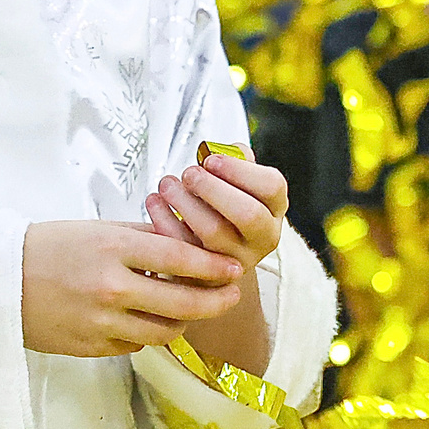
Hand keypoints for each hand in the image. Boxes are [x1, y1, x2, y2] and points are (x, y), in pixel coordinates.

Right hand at [19, 221, 242, 358]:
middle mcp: (111, 288)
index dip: (214, 267)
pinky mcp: (92, 347)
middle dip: (215, 301)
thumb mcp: (95, 229)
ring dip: (184, 321)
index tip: (234, 269)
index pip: (180, 260)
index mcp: (112, 249)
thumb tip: (187, 245)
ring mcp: (101, 322)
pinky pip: (136, 345)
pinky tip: (146, 319)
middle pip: (182, 304)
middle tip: (232, 295)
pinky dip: (147, 333)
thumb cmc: (47, 247)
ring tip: (191, 308)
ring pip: (164, 332)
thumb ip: (142, 238)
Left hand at [146, 155, 288, 272]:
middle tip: (189, 174)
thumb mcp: (236, 186)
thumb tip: (215, 152)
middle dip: (214, 188)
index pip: (272, 186)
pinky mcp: (207, 276)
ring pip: (215, 232)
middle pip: (248, 213)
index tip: (210, 159)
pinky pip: (185, 249)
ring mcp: (237, 261)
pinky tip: (155, 202)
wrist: (212, 261)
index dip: (240, 170)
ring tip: (167, 184)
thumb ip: (232, 164)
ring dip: (186, 203)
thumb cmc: (222, 210)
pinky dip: (165, 221)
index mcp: (274, 210)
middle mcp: (263, 238)